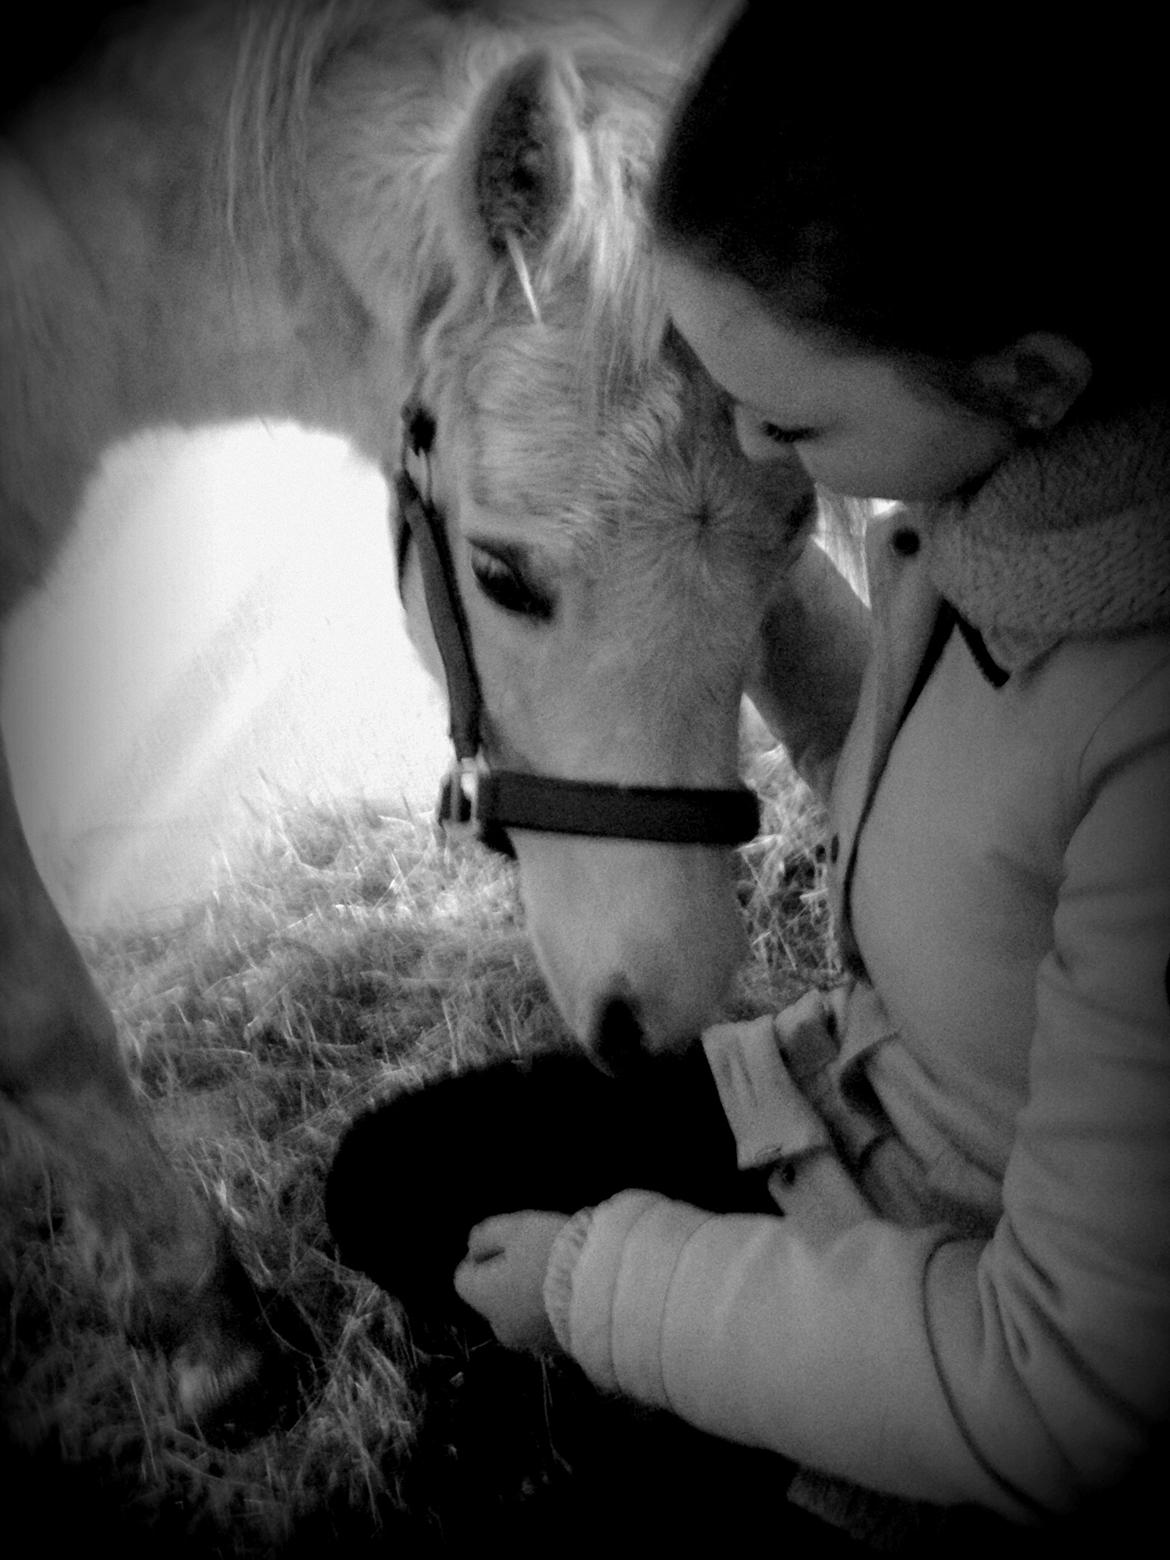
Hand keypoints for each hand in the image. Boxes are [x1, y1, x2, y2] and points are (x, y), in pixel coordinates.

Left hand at [453, 1210, 569, 1351]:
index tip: (508, 1242)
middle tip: (537, 1254)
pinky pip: (546, 1324)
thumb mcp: (516, 1228)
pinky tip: (574, 1291)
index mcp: (484, 1298)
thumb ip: (486, 1235)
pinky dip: (553, 1310)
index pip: (464, 1278)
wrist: (603, 1293)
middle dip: (508, 1276)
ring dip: (532, 1294)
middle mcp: (501, 1327)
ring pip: (521, 1312)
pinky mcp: (559, 1350)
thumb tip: (474, 1248)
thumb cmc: (552, 1254)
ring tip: (561, 1272)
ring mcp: (531, 1343)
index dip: (482, 1255)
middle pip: (494, 1297)